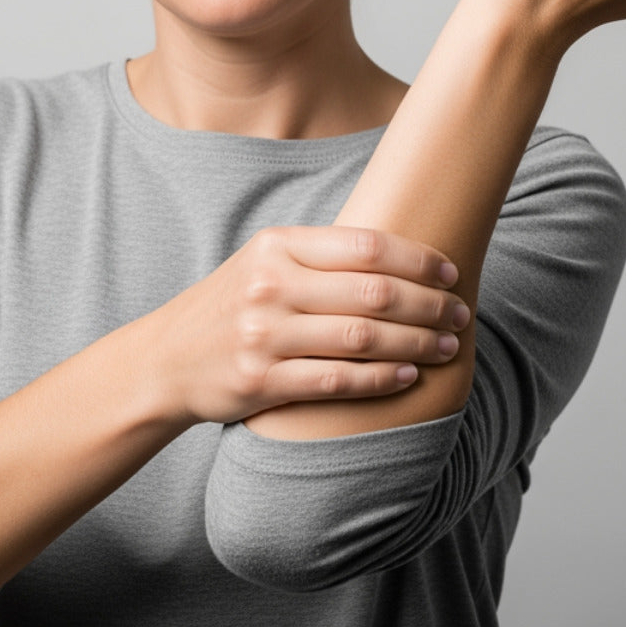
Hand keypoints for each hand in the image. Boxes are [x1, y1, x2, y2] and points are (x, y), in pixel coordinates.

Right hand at [147, 226, 471, 425]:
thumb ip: (320, 257)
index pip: (366, 245)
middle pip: (373, 292)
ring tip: (447, 345)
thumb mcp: (263, 264)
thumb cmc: (230, 308)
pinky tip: (409, 375)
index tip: (450, 273)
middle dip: (429, 304)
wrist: (164, 361)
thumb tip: (403, 256)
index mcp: (276, 246)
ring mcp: (264, 335)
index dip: (419, 260)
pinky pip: (338, 380)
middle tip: (460, 313)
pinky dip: (381, 378)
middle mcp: (270, 286)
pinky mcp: (261, 381)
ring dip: (416, 343)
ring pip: (362, 337)